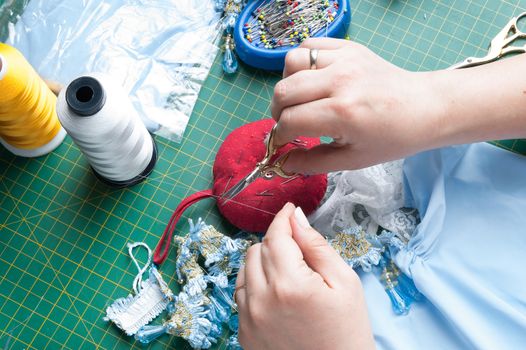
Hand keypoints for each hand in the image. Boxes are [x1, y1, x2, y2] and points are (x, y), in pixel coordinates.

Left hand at [235, 203, 374, 349]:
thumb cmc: (347, 332)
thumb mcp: (345, 283)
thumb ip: (317, 246)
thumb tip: (297, 218)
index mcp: (290, 284)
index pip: (276, 236)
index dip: (283, 218)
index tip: (290, 210)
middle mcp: (262, 300)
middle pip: (258, 249)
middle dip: (277, 241)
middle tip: (299, 251)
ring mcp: (249, 317)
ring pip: (245, 268)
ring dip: (263, 261)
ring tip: (289, 272)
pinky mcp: (244, 331)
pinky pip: (241, 293)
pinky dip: (255, 283)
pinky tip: (276, 290)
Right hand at [271, 38, 443, 173]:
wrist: (424, 108)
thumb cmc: (391, 138)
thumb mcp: (353, 160)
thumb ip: (313, 162)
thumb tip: (283, 162)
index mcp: (342, 113)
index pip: (290, 121)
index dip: (280, 135)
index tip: (282, 143)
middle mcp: (339, 81)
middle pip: (284, 91)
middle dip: (278, 112)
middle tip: (288, 123)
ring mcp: (344, 59)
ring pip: (292, 63)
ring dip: (287, 84)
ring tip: (299, 99)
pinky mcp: (348, 48)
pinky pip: (309, 45)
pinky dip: (301, 62)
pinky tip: (310, 79)